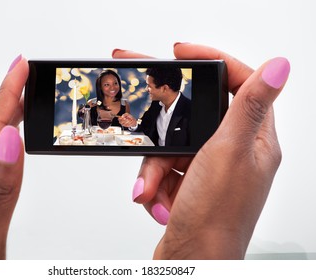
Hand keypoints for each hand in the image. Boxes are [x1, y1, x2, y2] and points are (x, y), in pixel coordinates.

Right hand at [113, 44, 289, 258]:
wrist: (191, 262)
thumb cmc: (215, 219)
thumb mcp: (230, 154)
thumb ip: (250, 107)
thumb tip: (279, 66)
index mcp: (255, 139)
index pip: (239, 82)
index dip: (211, 61)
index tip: (181, 52)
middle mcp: (235, 151)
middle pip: (195, 117)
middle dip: (166, 132)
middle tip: (147, 129)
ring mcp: (211, 168)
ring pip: (173, 144)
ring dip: (157, 167)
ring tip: (155, 190)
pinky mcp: (191, 181)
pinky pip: (165, 165)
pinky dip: (155, 181)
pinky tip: (156, 199)